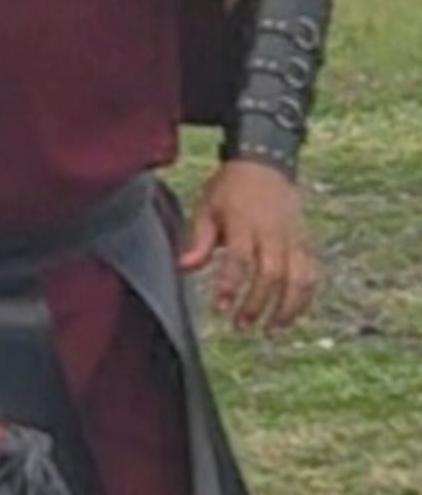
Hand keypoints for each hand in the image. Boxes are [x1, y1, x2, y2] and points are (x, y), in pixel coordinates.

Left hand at [182, 159, 318, 331]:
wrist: (265, 164)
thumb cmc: (230, 189)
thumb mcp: (207, 206)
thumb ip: (199, 239)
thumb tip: (184, 267)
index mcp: (244, 222)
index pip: (239, 259)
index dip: (230, 285)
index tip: (219, 307)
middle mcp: (273, 232)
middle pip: (271, 273)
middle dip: (257, 303)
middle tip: (240, 325)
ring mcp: (294, 238)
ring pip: (298, 278)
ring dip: (286, 308)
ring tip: (270, 330)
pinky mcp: (306, 243)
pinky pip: (311, 274)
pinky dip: (304, 298)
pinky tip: (291, 316)